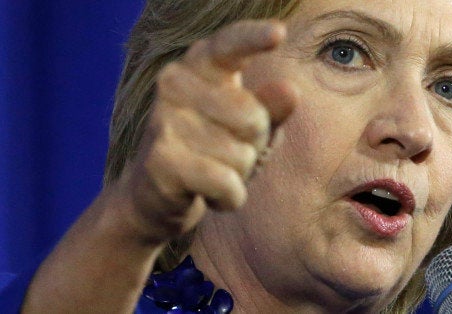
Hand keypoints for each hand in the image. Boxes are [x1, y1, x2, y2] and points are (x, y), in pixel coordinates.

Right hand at [112, 20, 298, 243]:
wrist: (154, 194)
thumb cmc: (211, 149)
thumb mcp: (248, 127)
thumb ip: (271, 108)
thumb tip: (291, 90)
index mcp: (200, 65)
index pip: (229, 45)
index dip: (254, 39)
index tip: (279, 33)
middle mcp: (175, 83)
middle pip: (254, 117)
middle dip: (255, 146)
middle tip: (227, 151)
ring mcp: (164, 121)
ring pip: (242, 156)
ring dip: (240, 174)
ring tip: (213, 170)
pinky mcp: (161, 161)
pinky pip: (227, 183)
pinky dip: (230, 198)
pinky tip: (210, 195)